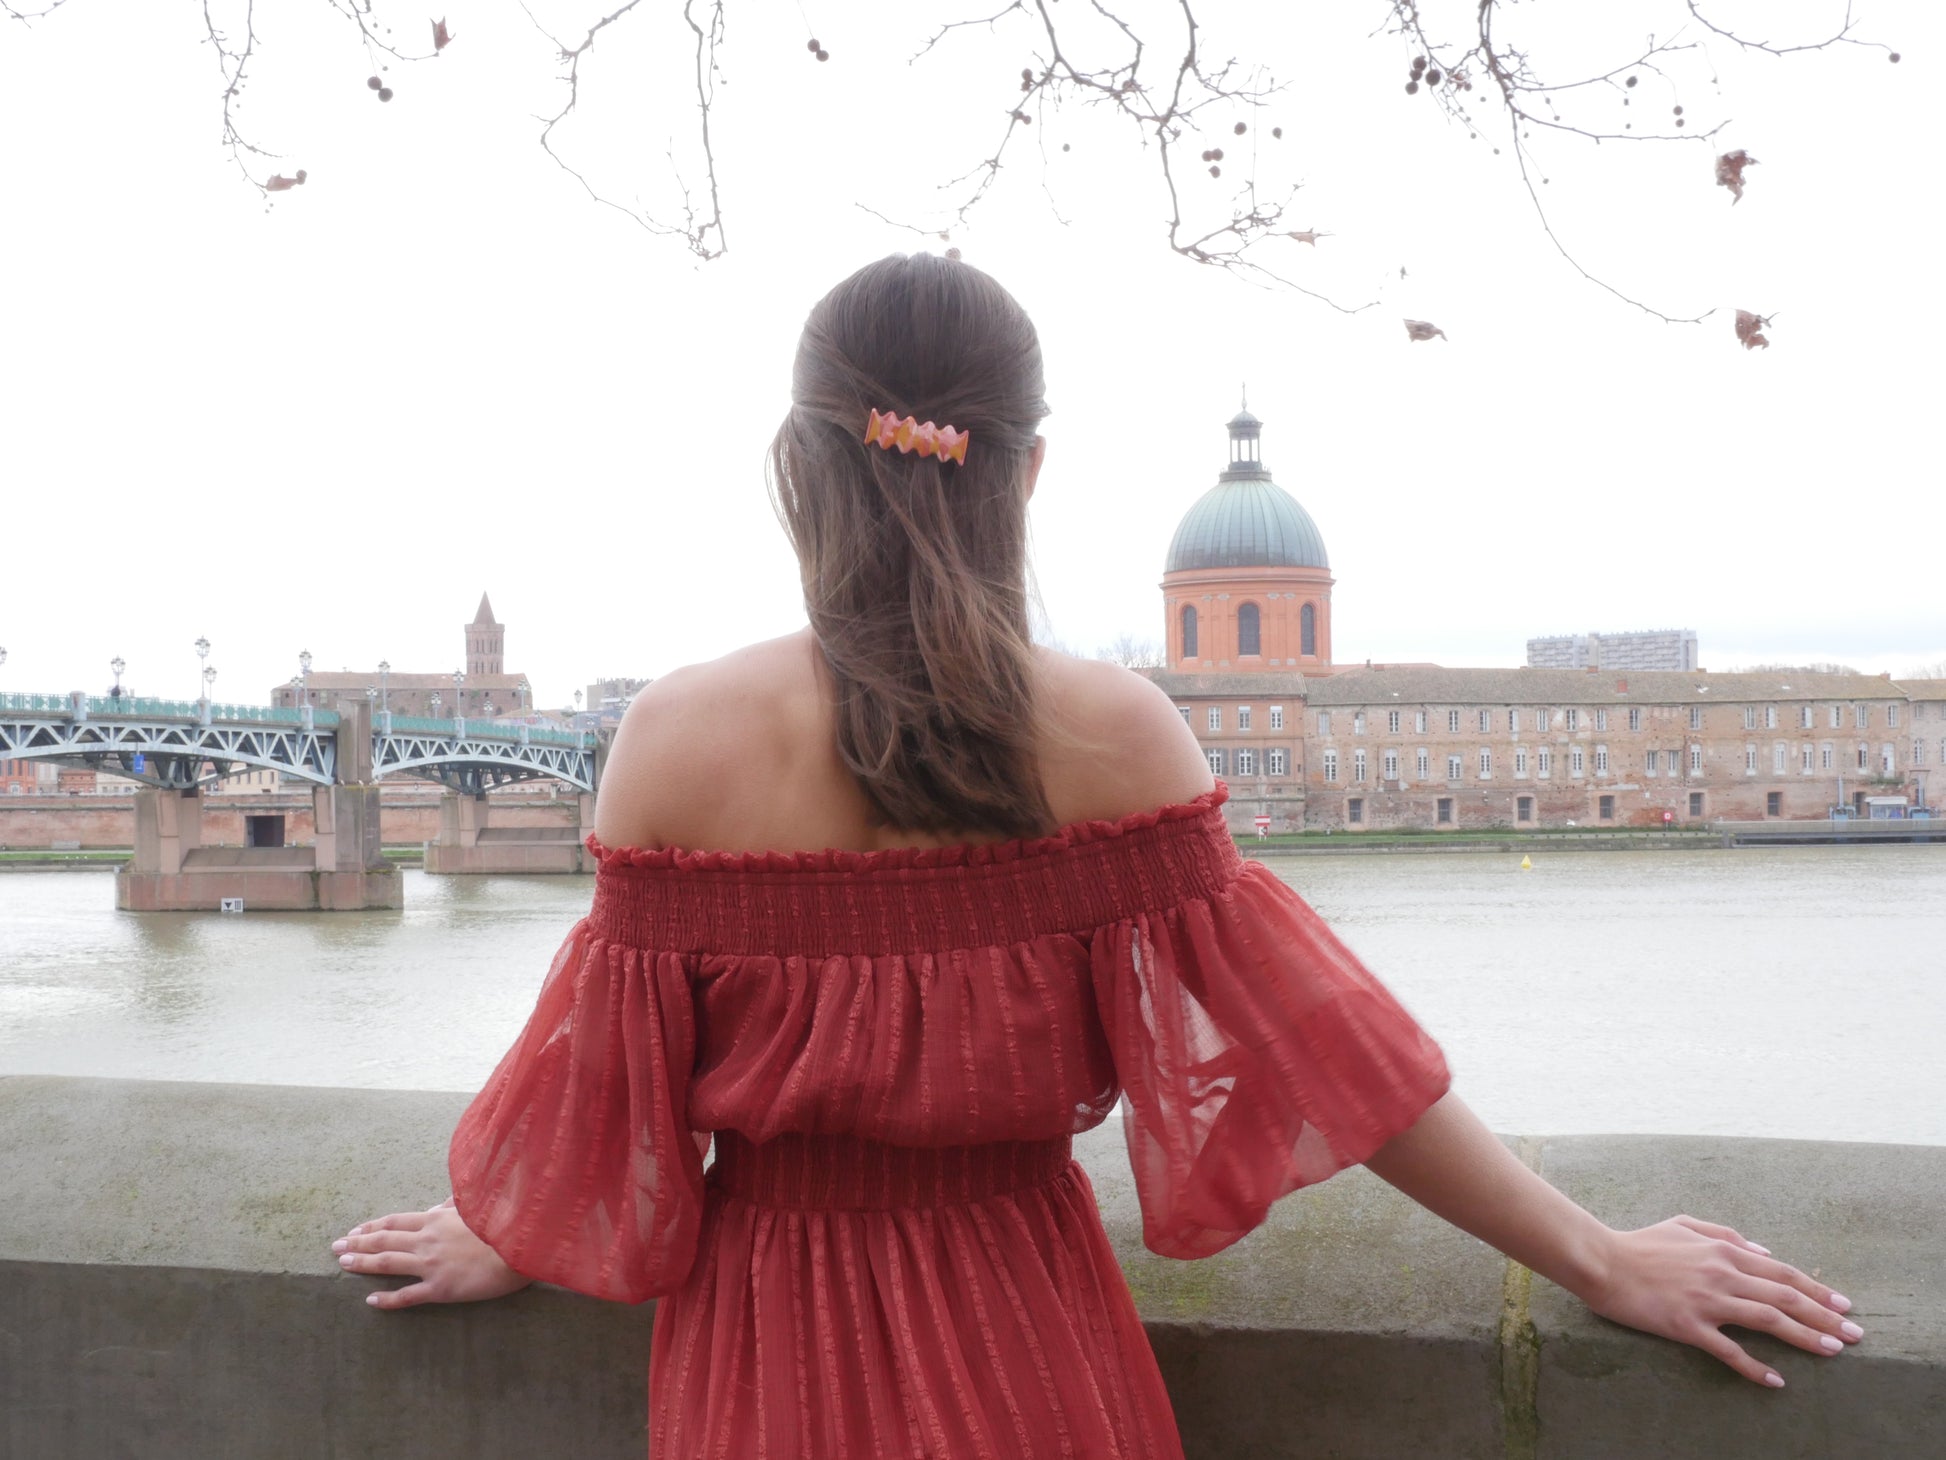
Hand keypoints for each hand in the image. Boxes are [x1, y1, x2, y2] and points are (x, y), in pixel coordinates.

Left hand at [332, 1201, 532, 1310]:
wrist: (520, 1248)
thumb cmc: (502, 1225)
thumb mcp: (476, 1208)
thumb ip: (455, 1206)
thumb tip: (441, 1201)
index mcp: (436, 1220)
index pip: (395, 1221)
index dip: (372, 1226)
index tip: (355, 1229)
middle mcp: (427, 1241)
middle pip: (384, 1241)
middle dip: (358, 1243)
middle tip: (336, 1247)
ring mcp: (431, 1265)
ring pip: (388, 1264)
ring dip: (363, 1263)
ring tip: (344, 1264)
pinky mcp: (440, 1289)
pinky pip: (407, 1295)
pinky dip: (387, 1299)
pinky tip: (371, 1301)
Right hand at [1581, 1214, 1861, 1385]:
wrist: (1602, 1261)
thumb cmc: (1641, 1242)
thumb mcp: (1684, 1224)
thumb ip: (1726, 1234)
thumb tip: (1764, 1251)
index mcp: (1723, 1249)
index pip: (1781, 1271)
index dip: (1817, 1288)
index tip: (1843, 1305)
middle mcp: (1721, 1273)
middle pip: (1785, 1297)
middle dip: (1825, 1316)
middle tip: (1855, 1334)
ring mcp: (1706, 1301)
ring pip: (1767, 1320)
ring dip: (1805, 1337)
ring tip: (1833, 1351)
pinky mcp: (1687, 1325)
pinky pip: (1729, 1350)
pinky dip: (1755, 1367)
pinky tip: (1775, 1380)